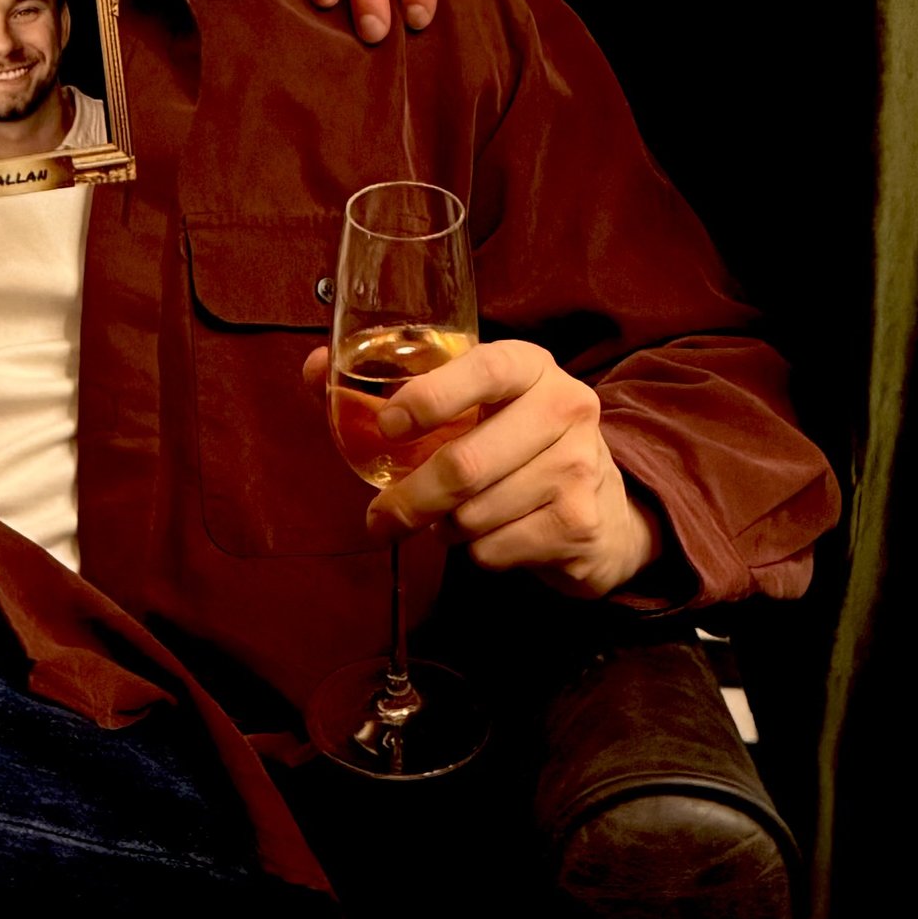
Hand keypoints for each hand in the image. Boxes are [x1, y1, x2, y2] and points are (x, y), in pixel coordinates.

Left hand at [300, 338, 660, 598]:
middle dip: (409, 499)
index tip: (388, 425)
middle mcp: (564, 407)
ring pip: (473, 514)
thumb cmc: (512, 442)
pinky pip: (493, 550)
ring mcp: (578, 466)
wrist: (604, 507)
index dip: (430, 397)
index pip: (482, 369)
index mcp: (529, 365)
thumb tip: (313, 369)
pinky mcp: (578, 522)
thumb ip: (389, 383)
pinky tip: (488, 535)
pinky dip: (474, 553)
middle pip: (466, 464)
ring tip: (448, 519)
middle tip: (380, 519)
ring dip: (442, 527)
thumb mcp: (469, 403)